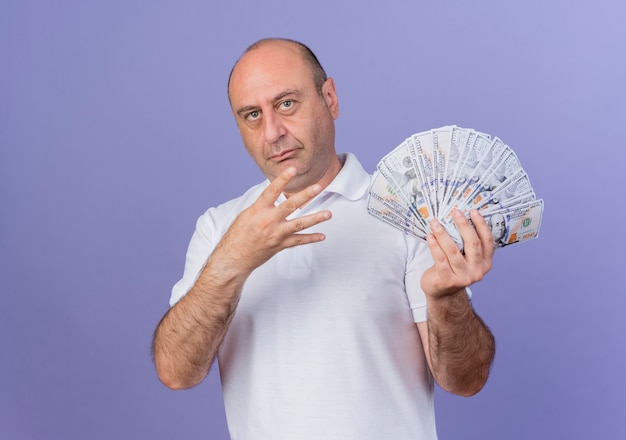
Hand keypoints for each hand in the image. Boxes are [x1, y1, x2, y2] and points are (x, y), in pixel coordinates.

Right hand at [215, 167, 331, 274]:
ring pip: (299, 224)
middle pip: (290, 205)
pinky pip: (298, 241)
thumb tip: (274, 195)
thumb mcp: (247, 214)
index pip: (272, 190)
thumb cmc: (238, 235)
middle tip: (318, 187)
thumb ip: (263, 205)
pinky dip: (311, 238)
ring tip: (328, 214)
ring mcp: (276, 234)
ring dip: (315, 218)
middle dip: (305, 196)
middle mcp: (268, 220)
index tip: (293, 169)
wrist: (234, 257)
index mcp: (258, 210)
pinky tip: (322, 235)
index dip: (283, 179)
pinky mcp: (280, 245)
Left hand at [421, 209, 493, 298]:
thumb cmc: (453, 269)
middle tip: (456, 212)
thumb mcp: (465, 258)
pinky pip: (440, 259)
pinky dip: (434, 246)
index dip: (481, 225)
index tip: (473, 211)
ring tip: (435, 223)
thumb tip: (457, 217)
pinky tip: (430, 236)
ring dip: (443, 234)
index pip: (487, 241)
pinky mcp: (447, 280)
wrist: (442, 292)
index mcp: (485, 263)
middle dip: (464, 225)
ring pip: (453, 251)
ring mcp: (463, 277)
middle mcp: (477, 270)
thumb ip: (465, 243)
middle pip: (473, 244)